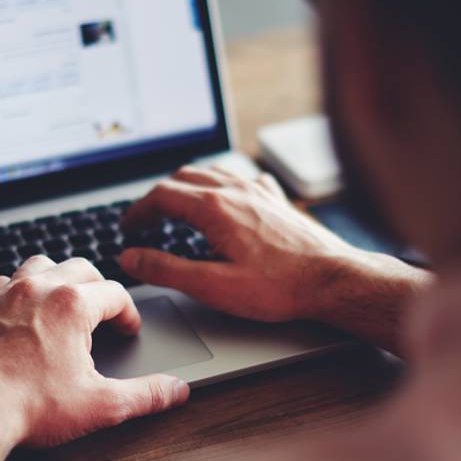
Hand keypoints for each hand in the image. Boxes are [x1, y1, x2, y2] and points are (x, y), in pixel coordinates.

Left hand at [0, 256, 189, 448]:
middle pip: (81, 268)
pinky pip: (4, 282)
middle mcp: (38, 289)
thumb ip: (145, 395)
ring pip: (41, 265)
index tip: (128, 330)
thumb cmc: (29, 408)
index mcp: (72, 305)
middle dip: (98, 288)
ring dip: (59, 279)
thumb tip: (175, 390)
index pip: (115, 294)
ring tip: (66, 302)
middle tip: (104, 314)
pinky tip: (23, 312)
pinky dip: (19, 290)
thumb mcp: (100, 405)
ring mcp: (5, 295)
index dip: (128, 313)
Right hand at [120, 166, 430, 351]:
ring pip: (211, 173)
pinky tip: (224, 199)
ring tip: (175, 208)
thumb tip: (131, 258)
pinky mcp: (276, 199)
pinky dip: (220, 185)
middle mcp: (235, 190)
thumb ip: (166, 269)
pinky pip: (241, 178)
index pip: (161, 195)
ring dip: (186, 187)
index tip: (128, 228)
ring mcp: (258, 191)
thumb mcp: (212, 286)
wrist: (333, 279)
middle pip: (182, 179)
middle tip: (146, 221)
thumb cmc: (278, 287)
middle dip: (158, 197)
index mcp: (214, 208)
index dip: (138, 211)